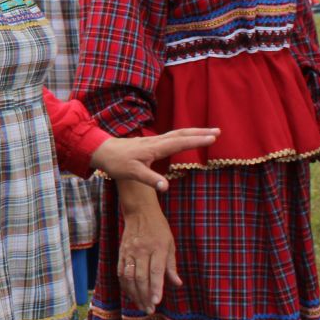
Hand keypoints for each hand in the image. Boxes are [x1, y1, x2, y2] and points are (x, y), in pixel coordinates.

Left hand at [88, 127, 220, 191]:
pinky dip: (183, 135)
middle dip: (200, 133)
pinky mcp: (150, 142)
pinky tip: (186, 138)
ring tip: (208, 133)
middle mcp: (156, 141)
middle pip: (181, 134)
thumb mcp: (131, 173)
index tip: (213, 138)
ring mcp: (153, 140)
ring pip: (177, 133)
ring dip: (193, 132)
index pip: (180, 143)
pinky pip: (171, 136)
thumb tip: (166, 187)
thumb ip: (149, 179)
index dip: (197, 141)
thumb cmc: (116, 163)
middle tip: (218, 132)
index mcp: (154, 148)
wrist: (102, 151)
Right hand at [117, 197, 179, 313]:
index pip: (156, 271)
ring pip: (129, 277)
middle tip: (149, 310)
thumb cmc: (159, 229)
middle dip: (145, 296)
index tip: (156, 302)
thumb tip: (177, 283)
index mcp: (158, 248)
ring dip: (134, 294)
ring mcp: (129, 252)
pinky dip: (125, 286)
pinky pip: (120, 272)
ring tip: (141, 306)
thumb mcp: (170, 244)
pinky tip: (131, 295)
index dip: (156, 287)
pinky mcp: (121, 253)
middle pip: (141, 277)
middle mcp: (142, 250)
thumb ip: (171, 265)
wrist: (139, 212)